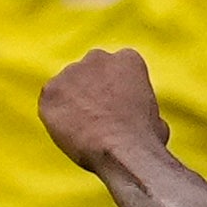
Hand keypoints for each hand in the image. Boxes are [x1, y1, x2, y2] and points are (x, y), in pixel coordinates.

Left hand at [39, 47, 171, 170]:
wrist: (120, 149)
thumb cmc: (143, 139)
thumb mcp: (157, 119)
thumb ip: (143, 109)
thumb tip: (146, 122)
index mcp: (128, 59)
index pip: (116, 69)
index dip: (115, 91)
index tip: (116, 109)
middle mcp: (97, 57)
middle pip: (89, 72)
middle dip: (90, 91)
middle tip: (95, 118)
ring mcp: (71, 72)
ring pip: (67, 87)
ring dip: (71, 104)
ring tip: (82, 131)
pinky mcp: (50, 90)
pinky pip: (49, 103)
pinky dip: (55, 117)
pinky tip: (67, 133)